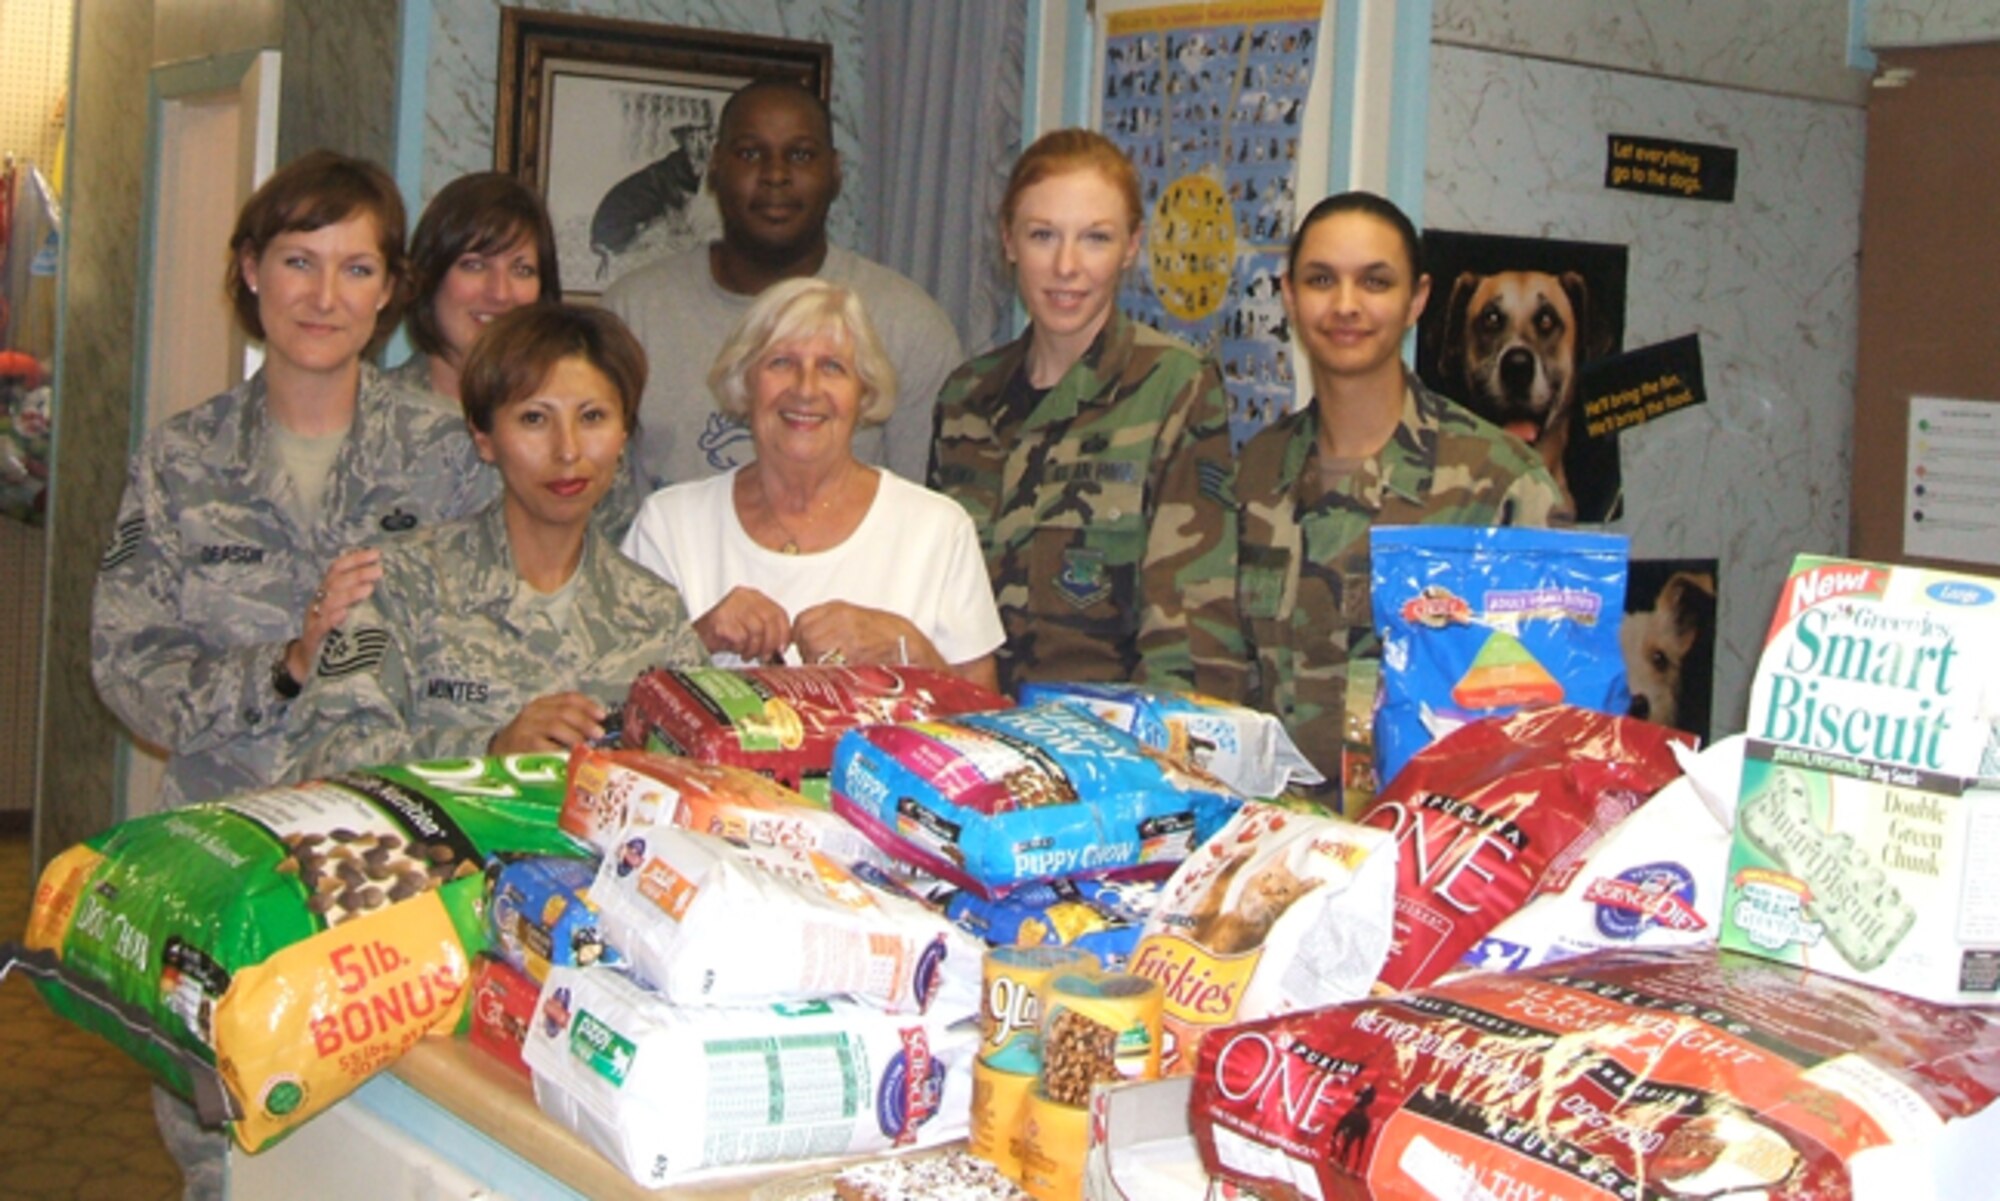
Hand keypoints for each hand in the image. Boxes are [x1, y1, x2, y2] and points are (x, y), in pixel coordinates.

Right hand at [291, 548, 383, 679]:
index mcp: (326, 593)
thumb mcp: (345, 611)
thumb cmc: (334, 633)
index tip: (375, 554)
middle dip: (357, 574)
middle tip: (378, 571)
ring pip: (329, 602)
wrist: (308, 663)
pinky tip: (344, 613)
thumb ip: (357, 597)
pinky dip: (332, 619)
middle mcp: (319, 603)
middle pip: (335, 583)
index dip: (354, 560)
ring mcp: (314, 620)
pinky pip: (321, 627)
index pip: (337, 569)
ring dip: (349, 593)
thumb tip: (383, 581)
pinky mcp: (313, 639)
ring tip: (368, 588)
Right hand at [487, 692, 606, 754]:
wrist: (498, 755)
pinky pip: (546, 747)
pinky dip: (561, 752)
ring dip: (576, 736)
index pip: (568, 698)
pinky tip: (571, 758)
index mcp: (541, 705)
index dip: (588, 705)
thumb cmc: (528, 742)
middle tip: (599, 734)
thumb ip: (566, 724)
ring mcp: (526, 728)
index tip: (602, 715)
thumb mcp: (544, 726)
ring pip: (556, 726)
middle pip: (564, 711)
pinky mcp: (522, 745)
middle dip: (585, 722)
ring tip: (587, 747)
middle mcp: (533, 713)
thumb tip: (597, 731)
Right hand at [695, 586, 791, 660]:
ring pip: (756, 630)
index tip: (782, 648)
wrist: (697, 638)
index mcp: (753, 596)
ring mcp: (731, 605)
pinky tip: (735, 649)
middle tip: (764, 656)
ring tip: (746, 653)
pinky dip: (740, 648)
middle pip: (769, 620)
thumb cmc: (726, 635)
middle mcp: (743, 596)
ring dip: (754, 648)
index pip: (778, 612)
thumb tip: (782, 646)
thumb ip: (767, 629)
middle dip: (770, 643)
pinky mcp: (721, 618)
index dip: (784, 633)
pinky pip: (741, 637)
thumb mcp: (751, 628)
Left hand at [792, 602, 940, 669]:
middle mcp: (841, 618)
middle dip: (807, 651)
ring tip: (828, 666)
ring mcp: (848, 634)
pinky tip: (839, 670)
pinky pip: (830, 663)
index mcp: (837, 607)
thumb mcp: (850, 617)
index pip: (801, 620)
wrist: (904, 641)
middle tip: (816, 660)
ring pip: (815, 650)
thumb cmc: (878, 632)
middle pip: (806, 637)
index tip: (804, 646)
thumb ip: (826, 623)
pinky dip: (830, 669)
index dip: (799, 636)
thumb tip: (801, 639)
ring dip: (816, 662)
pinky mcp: (856, 652)